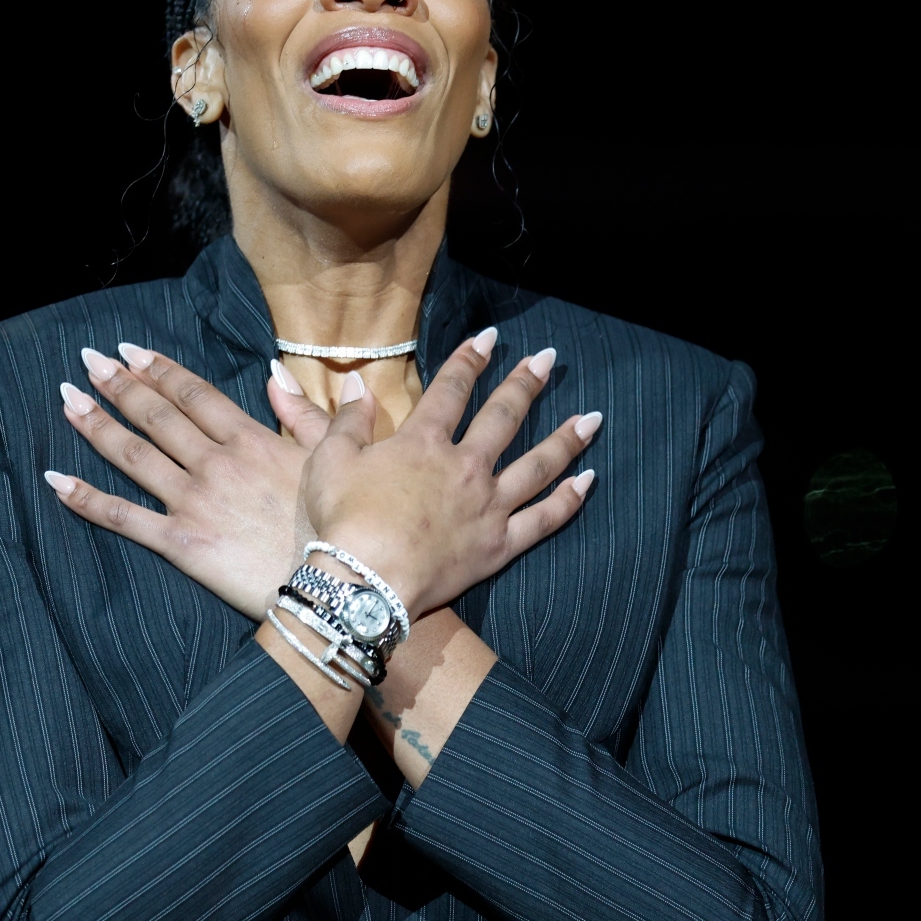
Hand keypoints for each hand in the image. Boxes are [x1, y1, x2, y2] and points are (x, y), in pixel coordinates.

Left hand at [42, 345, 314, 620]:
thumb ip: (305, 410)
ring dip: (97, 425)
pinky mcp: (181, 543)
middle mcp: (215, 463)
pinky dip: (87, 498)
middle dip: (119, 385)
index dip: (160, 369)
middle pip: (157, 415)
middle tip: (88, 360)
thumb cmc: (337, 523)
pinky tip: (56, 480)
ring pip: (134, 455)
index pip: (194, 394)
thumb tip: (277, 370)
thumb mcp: (331, 456)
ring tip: (67, 400)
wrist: (335, 584)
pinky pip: (124, 518)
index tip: (131, 351)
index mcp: (250, 439)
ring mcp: (194, 501)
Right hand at [297, 328, 598, 619]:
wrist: (364, 582)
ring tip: (591, 418)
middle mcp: (464, 466)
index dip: (470, 359)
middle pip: (503, 416)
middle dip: (525, 383)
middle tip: (547, 360)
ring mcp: (487, 506)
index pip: (451, 389)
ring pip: (537, 465)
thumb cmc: (342, 521)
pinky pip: (543, 519)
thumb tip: (357, 383)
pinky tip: (587, 481)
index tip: (488, 338)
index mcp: (422, 442)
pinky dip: (568, 500)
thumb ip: (348, 419)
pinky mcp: (498, 545)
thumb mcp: (329, 459)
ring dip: (566, 438)